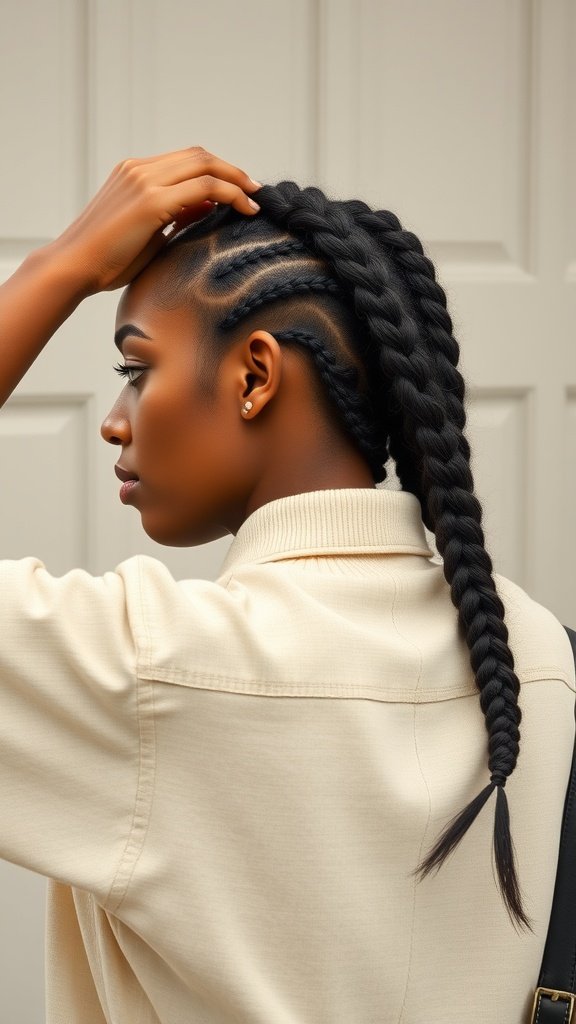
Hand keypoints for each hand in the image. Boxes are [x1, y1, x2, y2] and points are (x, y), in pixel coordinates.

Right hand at [46, 146, 261, 293]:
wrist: (73, 267)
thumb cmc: (106, 259)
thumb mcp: (148, 233)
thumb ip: (176, 214)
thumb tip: (207, 205)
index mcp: (134, 173)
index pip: (186, 160)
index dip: (217, 170)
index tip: (239, 189)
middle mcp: (139, 170)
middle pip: (199, 156)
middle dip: (232, 171)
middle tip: (255, 191)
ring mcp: (145, 181)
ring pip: (205, 165)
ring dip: (236, 179)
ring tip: (255, 200)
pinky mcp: (151, 201)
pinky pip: (204, 188)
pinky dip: (230, 194)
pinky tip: (244, 209)